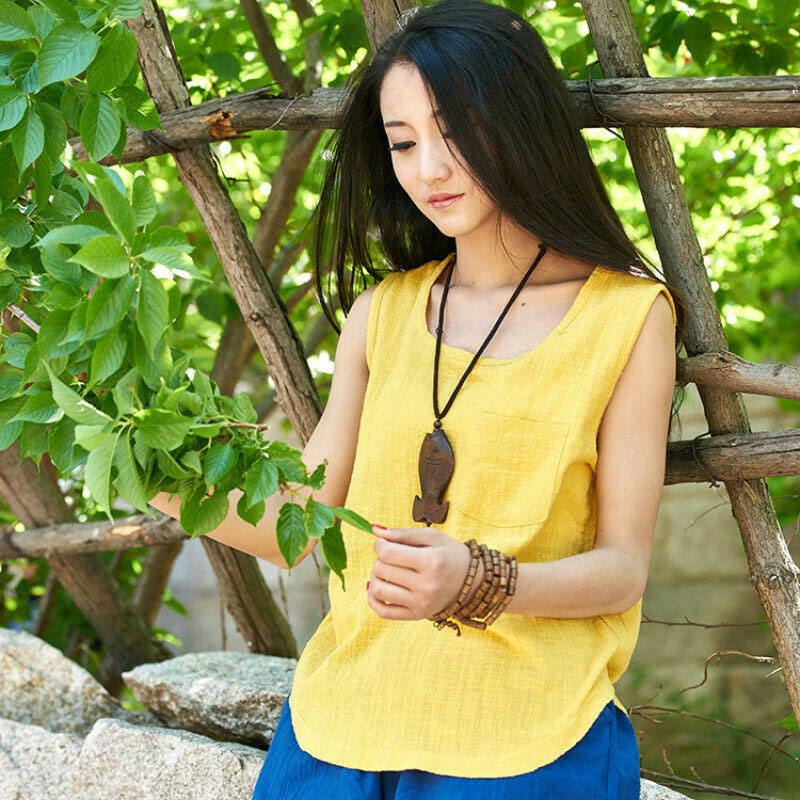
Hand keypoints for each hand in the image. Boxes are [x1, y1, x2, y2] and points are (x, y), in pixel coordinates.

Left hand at [367, 524, 483, 620]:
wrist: (471, 581)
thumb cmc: (450, 554)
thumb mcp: (431, 536)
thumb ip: (402, 533)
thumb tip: (375, 530)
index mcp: (430, 562)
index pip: (387, 553)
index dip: (379, 544)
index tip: (384, 542)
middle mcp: (426, 586)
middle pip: (381, 569)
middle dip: (380, 558)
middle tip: (390, 555)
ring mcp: (420, 604)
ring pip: (378, 590)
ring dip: (375, 576)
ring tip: (386, 570)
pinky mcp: (416, 616)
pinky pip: (382, 612)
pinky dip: (373, 599)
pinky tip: (378, 587)